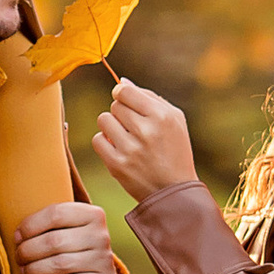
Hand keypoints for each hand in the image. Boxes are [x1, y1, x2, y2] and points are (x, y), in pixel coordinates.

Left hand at [11, 198, 120, 273]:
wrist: (101, 273)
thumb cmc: (73, 246)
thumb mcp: (68, 228)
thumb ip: (50, 222)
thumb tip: (16, 231)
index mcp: (92, 214)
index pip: (55, 214)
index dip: (30, 226)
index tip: (17, 237)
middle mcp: (101, 235)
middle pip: (54, 241)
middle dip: (28, 251)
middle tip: (18, 257)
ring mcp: (105, 259)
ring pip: (61, 264)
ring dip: (35, 269)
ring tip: (24, 272)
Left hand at [90, 81, 197, 201]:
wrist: (174, 191)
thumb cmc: (175, 150)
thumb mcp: (175, 120)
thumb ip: (150, 97)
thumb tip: (122, 81)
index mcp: (161, 116)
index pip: (125, 91)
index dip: (122, 94)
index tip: (125, 101)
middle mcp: (146, 130)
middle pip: (114, 105)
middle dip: (121, 113)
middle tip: (133, 127)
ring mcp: (130, 149)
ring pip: (103, 120)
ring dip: (111, 126)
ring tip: (124, 136)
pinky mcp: (117, 165)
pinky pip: (97, 140)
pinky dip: (105, 143)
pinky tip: (118, 149)